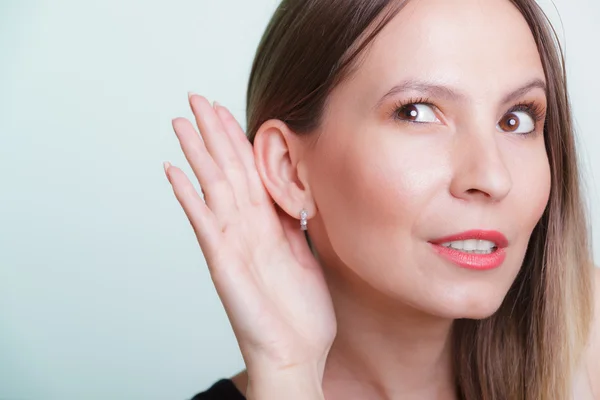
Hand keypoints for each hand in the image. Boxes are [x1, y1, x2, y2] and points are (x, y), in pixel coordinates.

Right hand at [163, 93, 335, 381]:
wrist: (298, 352)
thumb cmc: (302, 312)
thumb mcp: (306, 255)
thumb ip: (296, 223)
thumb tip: (296, 191)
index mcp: (267, 225)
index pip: (249, 172)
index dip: (238, 140)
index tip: (228, 111)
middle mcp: (246, 228)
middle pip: (227, 170)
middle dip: (213, 133)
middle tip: (197, 100)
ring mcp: (231, 243)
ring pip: (213, 187)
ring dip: (196, 153)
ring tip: (181, 122)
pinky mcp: (223, 262)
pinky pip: (204, 223)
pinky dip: (188, 196)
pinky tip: (174, 171)